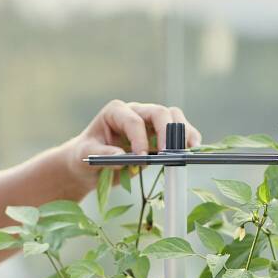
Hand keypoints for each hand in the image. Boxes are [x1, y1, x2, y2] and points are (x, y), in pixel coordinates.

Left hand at [62, 99, 202, 196]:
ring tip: (188, 149)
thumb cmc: (84, 157)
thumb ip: (102, 155)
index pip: (133, 120)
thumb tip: (122, 157)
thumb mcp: (86, 156)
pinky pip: (178, 132)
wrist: (89, 166)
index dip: (140, 138)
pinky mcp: (159, 137)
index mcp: (116, 112)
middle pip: (159, 113)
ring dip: (183, 131)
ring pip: (173, 117)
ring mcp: (150, 124)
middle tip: (168, 154)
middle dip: (167, 132)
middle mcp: (136, 112)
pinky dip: (188, 139)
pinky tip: (192, 150)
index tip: (141, 158)